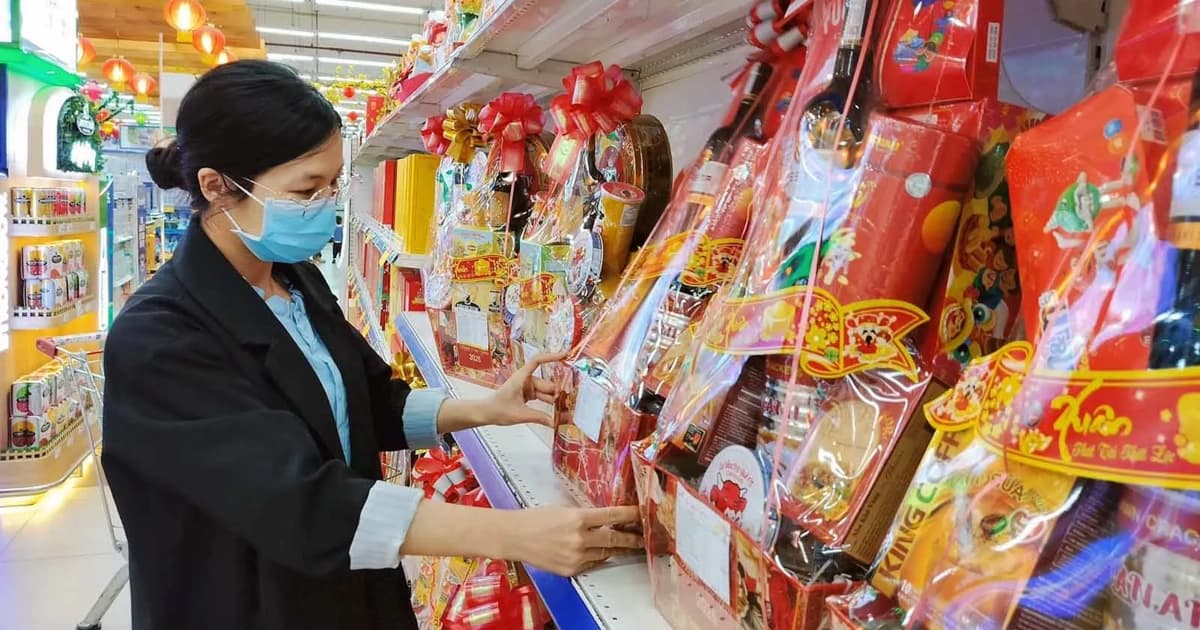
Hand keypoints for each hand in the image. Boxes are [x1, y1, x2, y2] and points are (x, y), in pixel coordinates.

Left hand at [485, 352, 566, 427]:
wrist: (485, 413)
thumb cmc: (497, 409)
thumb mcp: (520, 414)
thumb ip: (539, 418)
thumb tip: (554, 423)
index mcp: (521, 377)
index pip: (537, 361)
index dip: (551, 356)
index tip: (564, 355)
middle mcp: (525, 380)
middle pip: (546, 383)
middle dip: (557, 393)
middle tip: (570, 404)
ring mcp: (527, 387)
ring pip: (546, 391)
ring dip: (554, 400)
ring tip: (566, 411)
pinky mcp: (528, 394)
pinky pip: (542, 396)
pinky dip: (548, 402)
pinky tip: (557, 411)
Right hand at [504, 506, 643, 575]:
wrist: (514, 537)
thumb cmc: (535, 519)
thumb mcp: (563, 509)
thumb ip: (584, 515)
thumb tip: (605, 517)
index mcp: (578, 518)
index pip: (612, 516)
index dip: (630, 514)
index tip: (641, 513)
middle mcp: (580, 538)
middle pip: (615, 538)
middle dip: (631, 538)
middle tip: (643, 537)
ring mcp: (576, 556)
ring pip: (605, 552)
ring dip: (614, 547)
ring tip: (624, 543)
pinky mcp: (571, 569)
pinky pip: (592, 563)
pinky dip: (596, 556)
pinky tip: (596, 550)